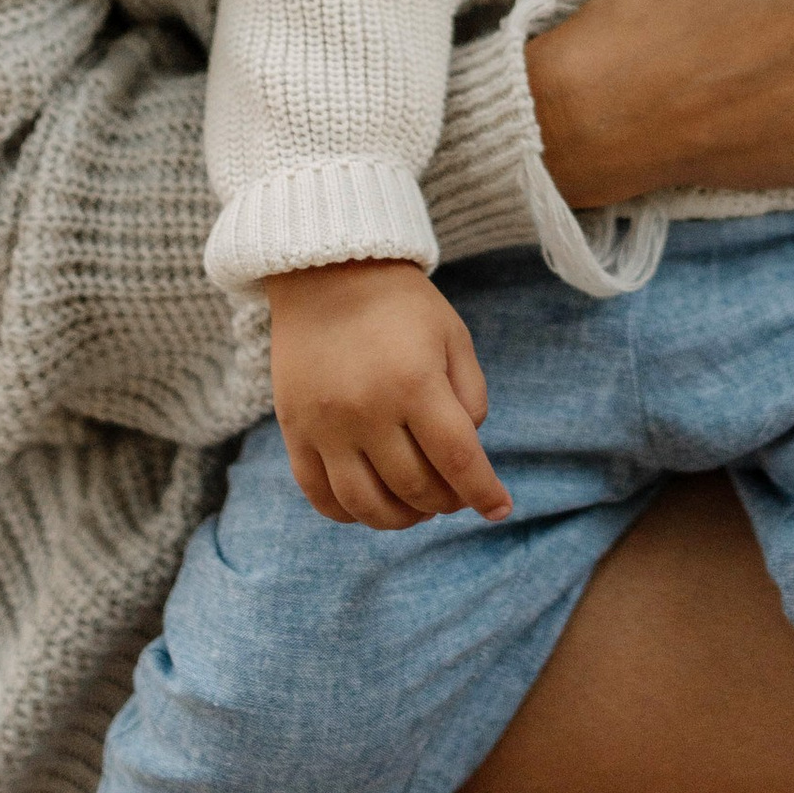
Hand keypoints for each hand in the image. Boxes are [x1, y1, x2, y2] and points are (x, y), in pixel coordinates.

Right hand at [264, 260, 509, 530]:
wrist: (325, 272)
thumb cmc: (401, 304)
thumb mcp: (453, 336)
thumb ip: (470, 396)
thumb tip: (467, 454)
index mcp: (415, 383)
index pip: (458, 460)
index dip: (484, 492)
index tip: (499, 508)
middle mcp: (367, 410)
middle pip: (415, 487)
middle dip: (445, 502)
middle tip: (455, 496)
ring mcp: (325, 425)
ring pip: (366, 504)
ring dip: (400, 519)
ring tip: (417, 509)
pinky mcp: (294, 430)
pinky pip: (319, 494)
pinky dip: (348, 514)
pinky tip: (371, 507)